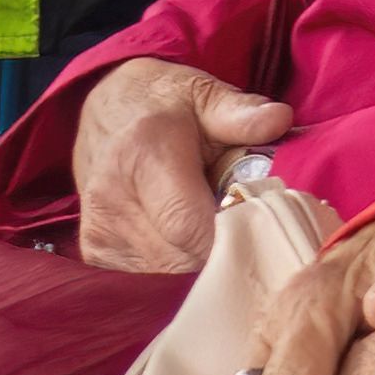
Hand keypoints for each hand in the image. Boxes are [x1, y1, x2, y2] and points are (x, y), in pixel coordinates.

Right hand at [67, 56, 296, 272]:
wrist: (105, 113)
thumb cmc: (163, 106)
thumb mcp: (202, 94)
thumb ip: (240, 112)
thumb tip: (279, 119)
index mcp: (142, 157)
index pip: (191, 228)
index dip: (235, 240)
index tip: (266, 233)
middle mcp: (112, 201)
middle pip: (183, 261)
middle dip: (225, 255)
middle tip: (252, 234)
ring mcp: (99, 233)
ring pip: (168, 277)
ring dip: (202, 266)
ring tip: (220, 234)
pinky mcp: (95, 253)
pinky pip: (150, 280)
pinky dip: (178, 272)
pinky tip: (193, 246)